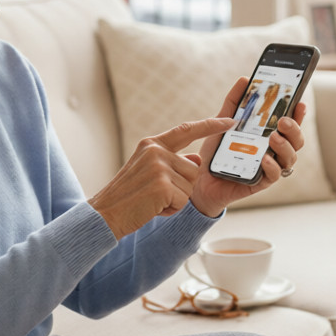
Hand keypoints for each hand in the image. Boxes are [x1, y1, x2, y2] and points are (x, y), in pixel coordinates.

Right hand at [89, 116, 234, 238]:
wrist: (106, 214)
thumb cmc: (129, 195)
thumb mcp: (149, 171)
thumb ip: (172, 162)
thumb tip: (197, 160)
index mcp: (152, 144)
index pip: (187, 130)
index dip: (210, 126)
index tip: (230, 121)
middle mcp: (156, 151)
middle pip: (193, 169)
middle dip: (182, 187)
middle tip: (156, 194)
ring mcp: (159, 167)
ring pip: (190, 186)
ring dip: (177, 200)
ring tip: (153, 201)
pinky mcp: (162, 185)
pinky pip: (183, 201)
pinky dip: (171, 210)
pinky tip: (153, 208)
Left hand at [189, 76, 307, 216]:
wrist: (200, 180)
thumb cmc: (216, 152)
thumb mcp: (221, 122)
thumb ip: (234, 102)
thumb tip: (245, 79)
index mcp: (268, 136)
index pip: (290, 124)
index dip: (299, 114)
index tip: (299, 103)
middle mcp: (274, 151)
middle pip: (296, 141)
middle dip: (294, 129)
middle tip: (283, 121)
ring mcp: (269, 168)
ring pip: (290, 158)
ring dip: (285, 146)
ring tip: (273, 137)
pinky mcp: (260, 183)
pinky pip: (274, 176)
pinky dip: (272, 166)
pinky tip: (265, 158)